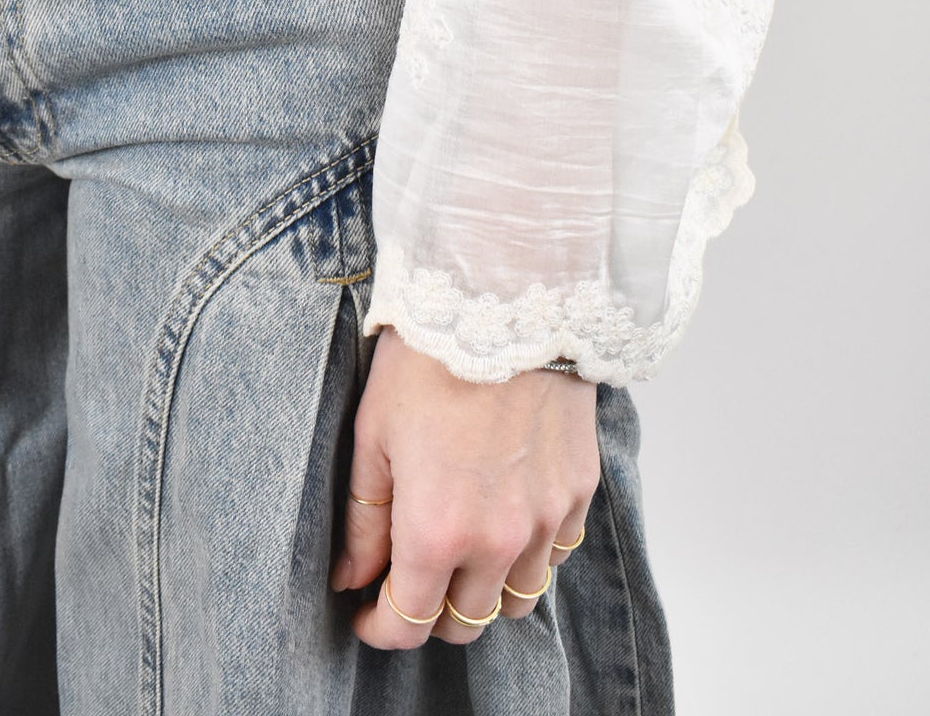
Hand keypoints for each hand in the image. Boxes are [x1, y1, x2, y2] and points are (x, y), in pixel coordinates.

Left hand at [333, 323, 599, 646]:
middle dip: (428, 613)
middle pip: (464, 623)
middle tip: (406, 578)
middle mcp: (498, 540)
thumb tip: (350, 577)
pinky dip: (526, 557)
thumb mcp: (373, 436)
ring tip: (457, 553)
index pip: (409, 621)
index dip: (379, 628)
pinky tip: (502, 520)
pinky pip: (553, 557)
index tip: (364, 614)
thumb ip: (364, 520)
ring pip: (515, 601)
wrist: (503, 301)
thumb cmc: (429, 359)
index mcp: (437, 530)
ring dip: (481, 592)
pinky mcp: (579, 493)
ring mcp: (546, 520)